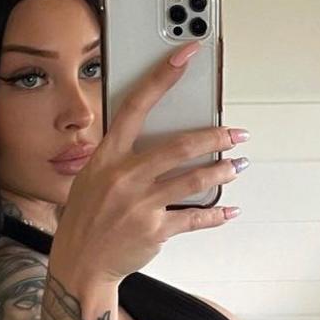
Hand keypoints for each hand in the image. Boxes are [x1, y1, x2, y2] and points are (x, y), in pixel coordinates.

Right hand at [50, 45, 247, 282]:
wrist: (80, 264)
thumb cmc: (88, 216)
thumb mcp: (93, 177)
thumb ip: (121, 156)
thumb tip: (160, 139)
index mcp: (107, 156)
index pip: (136, 105)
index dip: (162, 77)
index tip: (185, 55)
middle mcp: (124, 176)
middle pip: (178, 146)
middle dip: (215, 136)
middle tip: (236, 132)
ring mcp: (140, 204)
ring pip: (193, 180)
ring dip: (223, 170)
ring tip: (239, 165)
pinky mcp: (154, 230)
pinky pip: (194, 218)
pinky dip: (216, 214)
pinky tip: (230, 209)